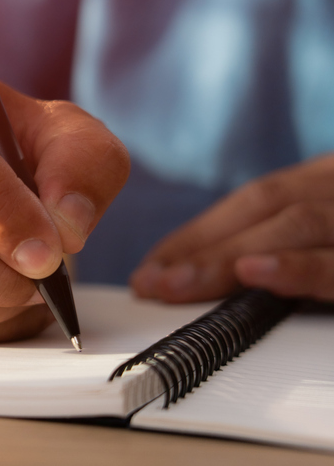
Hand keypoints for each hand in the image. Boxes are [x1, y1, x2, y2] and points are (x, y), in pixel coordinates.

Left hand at [130, 154, 333, 302]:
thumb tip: (201, 276)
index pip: (254, 200)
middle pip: (265, 206)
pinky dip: (295, 267)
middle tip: (150, 283)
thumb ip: (282, 240)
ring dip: (228, 255)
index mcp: (327, 183)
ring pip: (295, 224)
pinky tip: (253, 273)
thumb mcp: (325, 233)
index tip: (150, 268)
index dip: (197, 234)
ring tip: (178, 282)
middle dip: (200, 247)